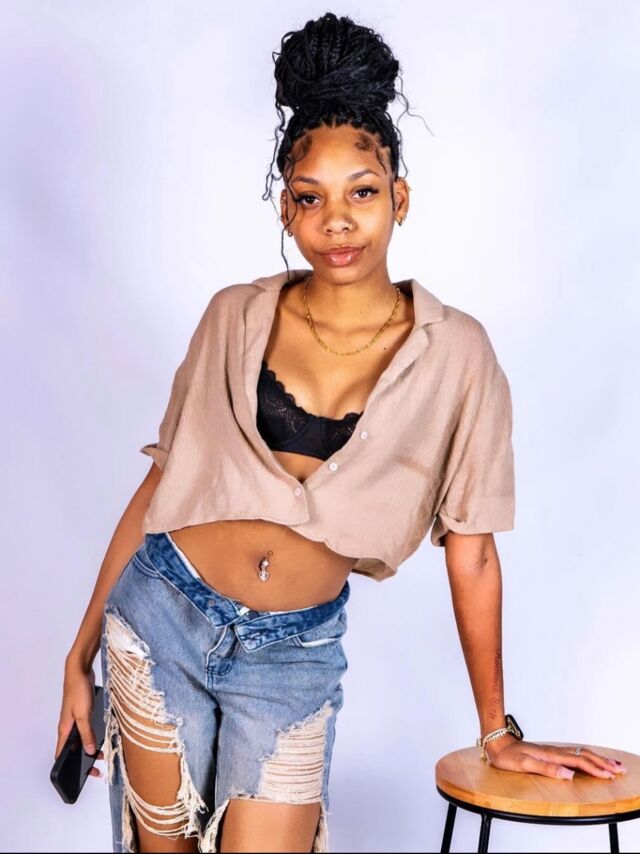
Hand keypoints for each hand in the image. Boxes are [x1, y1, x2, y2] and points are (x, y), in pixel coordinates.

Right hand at [56, 660, 103, 778]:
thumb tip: (88, 751)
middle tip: (96, 768)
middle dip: (84, 760)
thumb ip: (86, 734)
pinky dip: (94, 735)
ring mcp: (76, 719)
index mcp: (64, 730)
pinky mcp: (83, 712)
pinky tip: (103, 737)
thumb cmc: (78, 690)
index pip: (61, 754)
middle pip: (74, 749)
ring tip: (102, 754)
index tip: (81, 776)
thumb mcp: (83, 715)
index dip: (68, 768)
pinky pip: (88, 729)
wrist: (80, 671)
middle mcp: (68, 727)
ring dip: (91, 747)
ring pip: (82, 739)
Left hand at [484, 734, 627, 779]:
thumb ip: (547, 769)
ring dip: (597, 758)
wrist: (496, 743)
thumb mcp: (524, 765)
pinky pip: (573, 752)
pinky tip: (589, 758)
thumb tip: (569, 775)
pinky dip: (585, 756)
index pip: (578, 762)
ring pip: (579, 752)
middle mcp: (554, 751)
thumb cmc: (508, 756)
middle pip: (583, 755)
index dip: (595, 769)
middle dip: (603, 763)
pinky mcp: (549, 751)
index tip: (610, 776)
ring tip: (611, 764)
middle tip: (620, 769)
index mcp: (551, 755)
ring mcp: (552, 750)